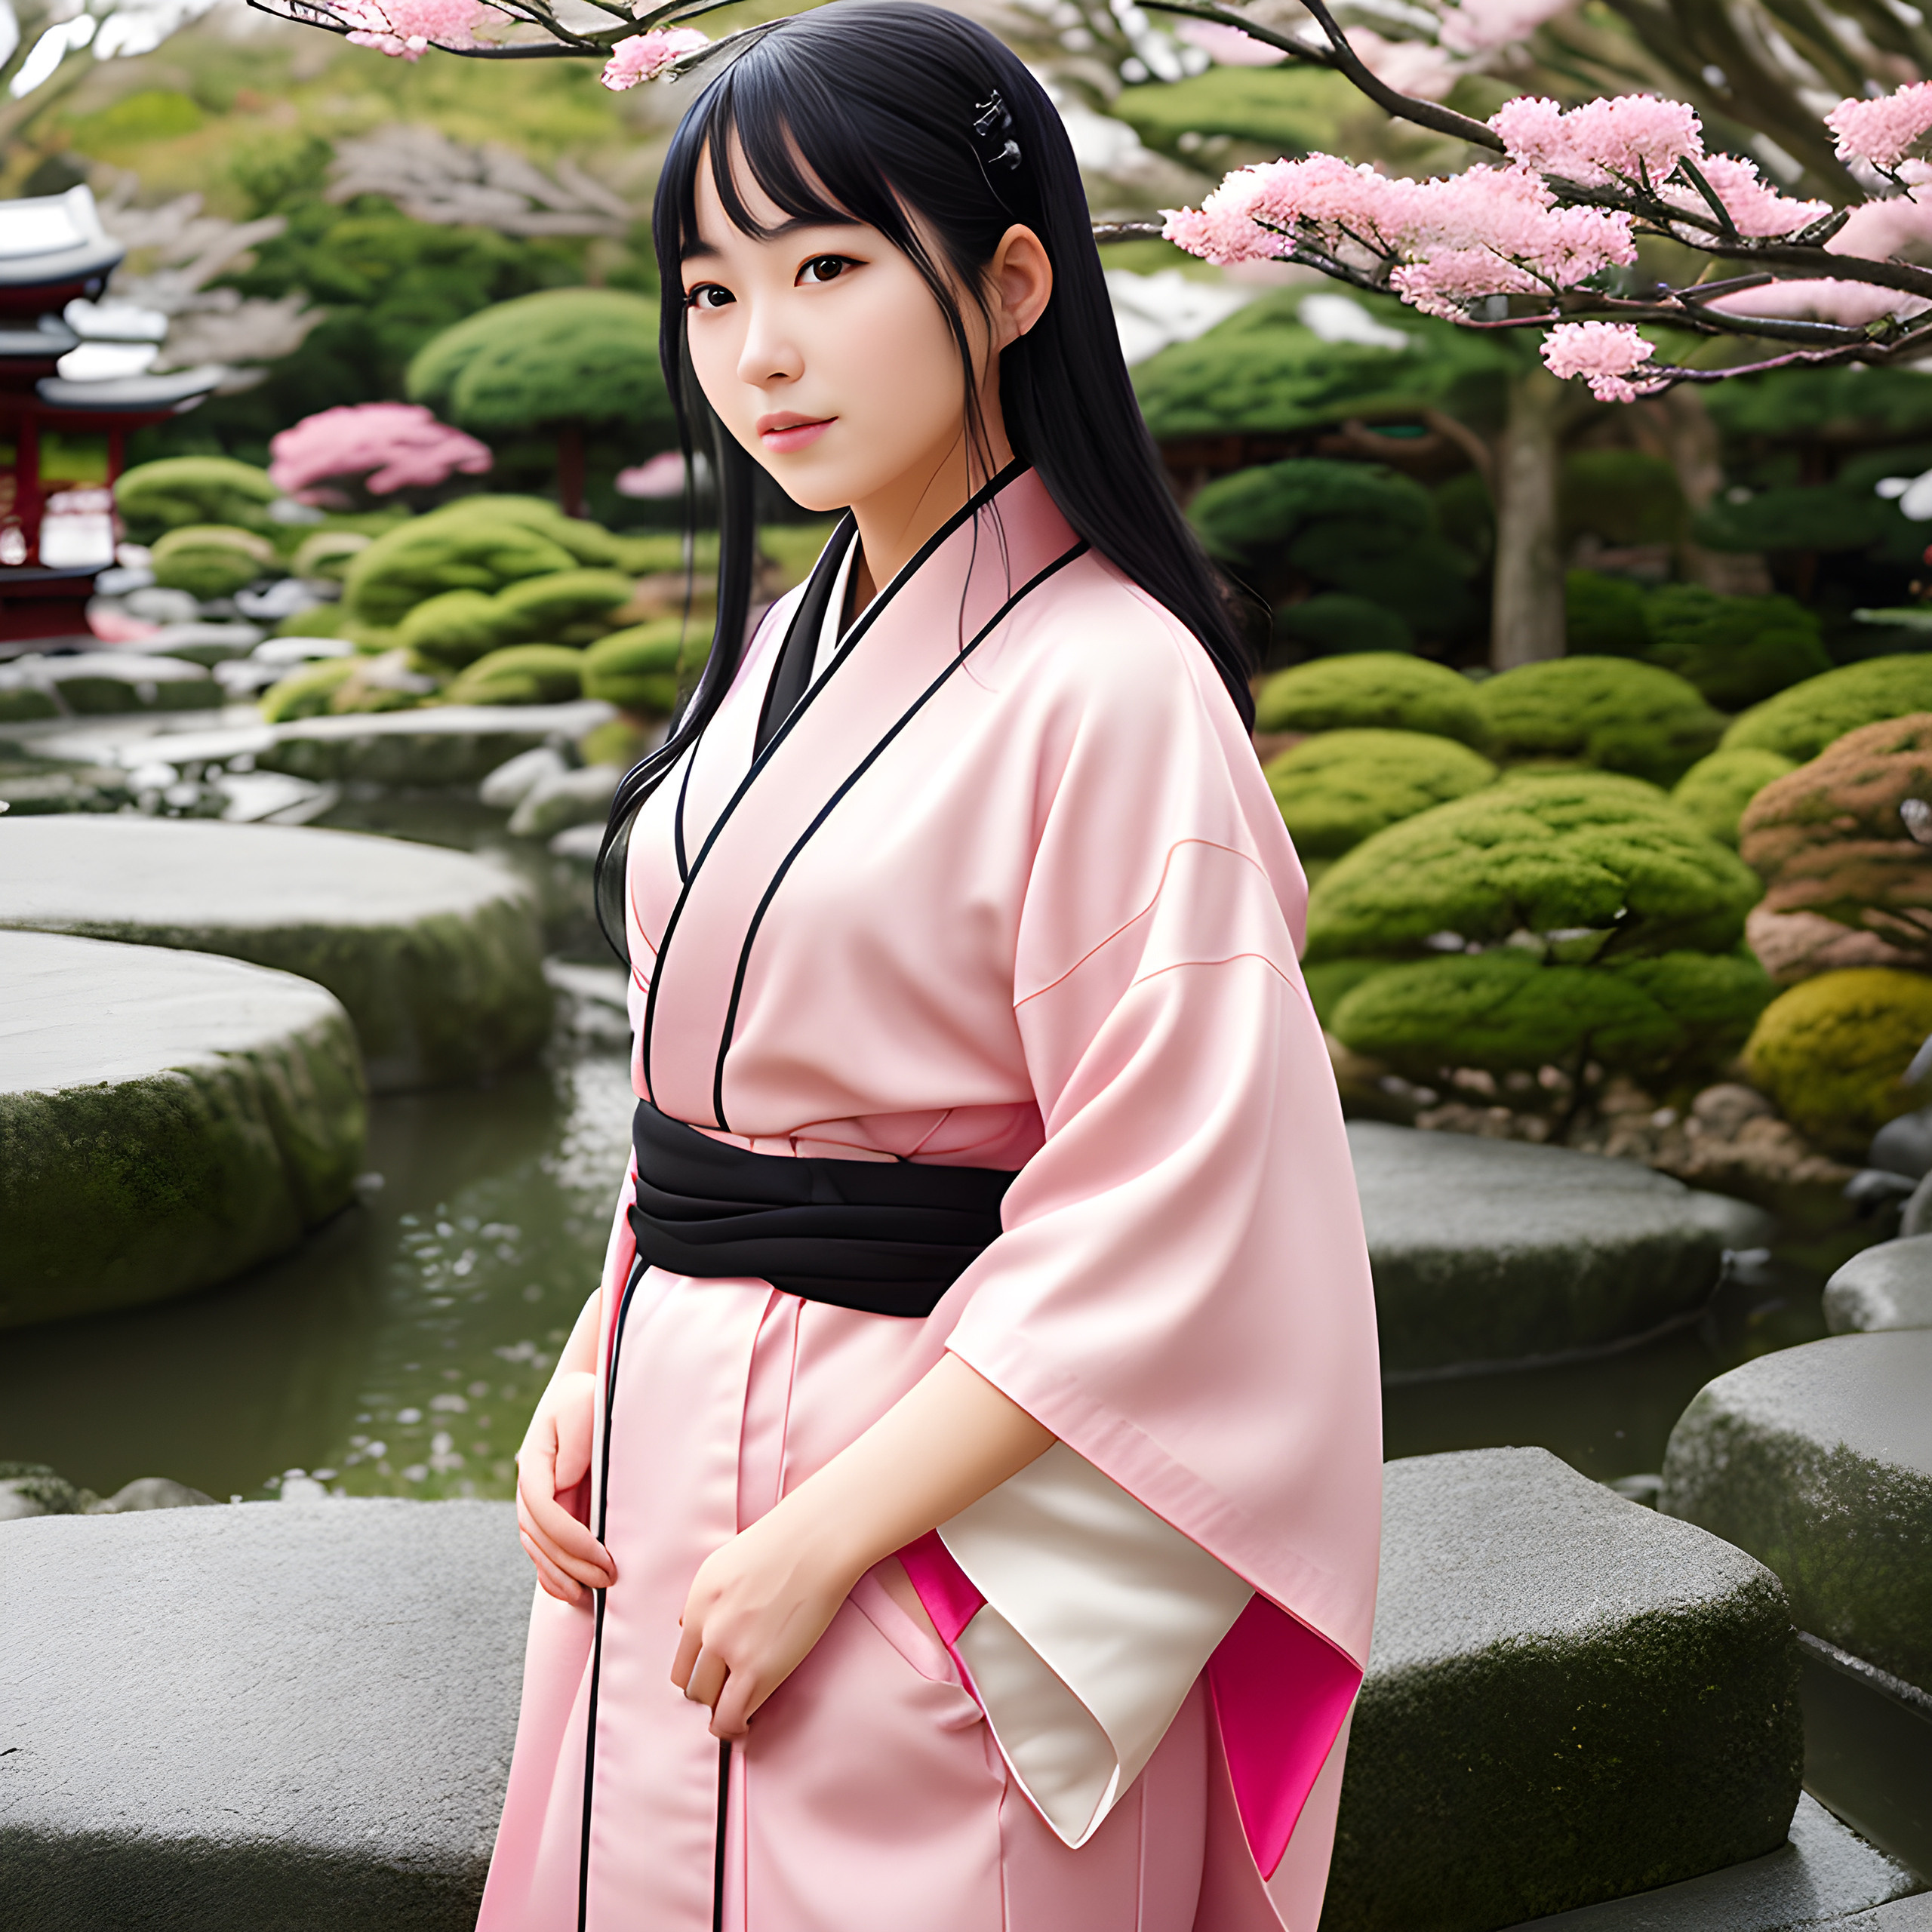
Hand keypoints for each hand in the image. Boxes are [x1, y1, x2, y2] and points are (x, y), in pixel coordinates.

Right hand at [516, 1369, 615, 1605]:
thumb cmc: (584, 1399)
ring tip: (590, 1595)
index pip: (541, 1507)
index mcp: (534, 1462)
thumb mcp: (581, 1407)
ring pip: (538, 1547)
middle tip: (607, 1580)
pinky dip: (553, 1573)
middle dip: (571, 1562)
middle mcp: (529, 1487)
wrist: (580, 1396)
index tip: (600, 1555)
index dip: (568, 1536)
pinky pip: (543, 1548)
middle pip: (538, 1535)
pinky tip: (570, 1592)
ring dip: (561, 1574)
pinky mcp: (549, 1511)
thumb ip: (575, 1443)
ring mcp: (536, 1502)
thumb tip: (566, 1481)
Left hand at [671, 1503, 860, 1739]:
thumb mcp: (727, 1564)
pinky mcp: (759, 1668)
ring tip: (734, 1714)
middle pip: (691, 1683)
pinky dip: (735, 1725)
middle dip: (708, 1693)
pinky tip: (745, 1725)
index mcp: (698, 1600)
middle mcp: (707, 1627)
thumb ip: (707, 1600)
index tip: (711, 1680)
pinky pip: (734, 1713)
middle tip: (727, 1695)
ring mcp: (731, 1650)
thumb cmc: (784, 1544)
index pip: (682, 1658)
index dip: (696, 1673)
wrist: (818, 1542)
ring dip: (721, 1711)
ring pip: (708, 1702)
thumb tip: (692, 1628)